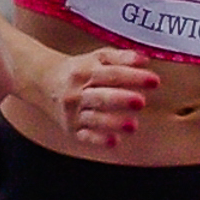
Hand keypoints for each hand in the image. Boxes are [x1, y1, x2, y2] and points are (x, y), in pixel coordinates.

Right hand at [40, 40, 162, 156]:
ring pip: (93, 118)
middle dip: (121, 100)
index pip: (112, 74)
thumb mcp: (98, 57)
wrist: (45, 82)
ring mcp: (74, 112)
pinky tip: (113, 141)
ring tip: (133, 125)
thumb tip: (145, 61)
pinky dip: (98, 140)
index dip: (134, 77)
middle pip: (100, 96)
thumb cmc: (80, 70)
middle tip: (141, 102)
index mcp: (86, 72)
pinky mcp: (73, 129)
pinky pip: (85, 136)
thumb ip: (121, 58)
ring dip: (112, 122)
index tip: (154, 81)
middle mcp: (78, 92)